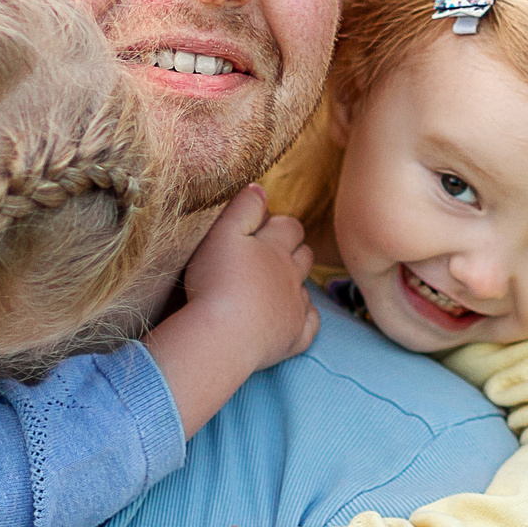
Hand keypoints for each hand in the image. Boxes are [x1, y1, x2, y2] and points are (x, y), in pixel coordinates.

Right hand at [143, 188, 317, 440]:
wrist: (222, 336)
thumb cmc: (217, 281)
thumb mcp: (222, 234)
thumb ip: (243, 208)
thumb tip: (260, 189)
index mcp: (277, 248)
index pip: (290, 227)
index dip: (279, 225)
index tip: (260, 230)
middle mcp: (293, 275)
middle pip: (304, 255)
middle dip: (292, 250)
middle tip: (267, 256)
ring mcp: (296, 307)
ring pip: (306, 288)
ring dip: (294, 284)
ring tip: (271, 287)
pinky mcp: (295, 337)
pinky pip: (311, 324)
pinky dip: (304, 318)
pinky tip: (291, 318)